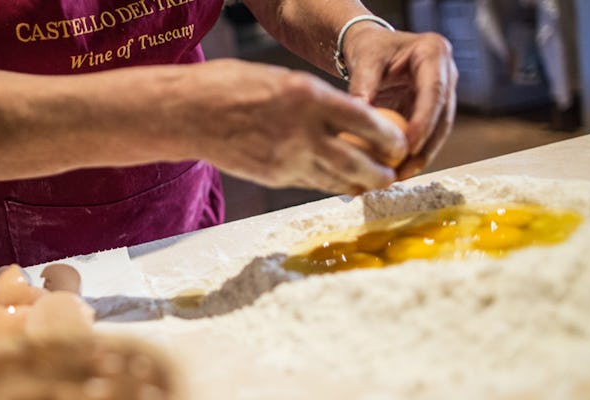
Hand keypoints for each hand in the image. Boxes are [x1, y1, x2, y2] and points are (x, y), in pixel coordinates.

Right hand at [179, 59, 407, 194]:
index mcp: (307, 97)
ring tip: (375, 184)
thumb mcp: (281, 80)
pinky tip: (341, 184)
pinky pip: (312, 183)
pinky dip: (331, 184)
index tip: (401, 142)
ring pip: (337, 179)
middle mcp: (302, 131)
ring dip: (360, 184)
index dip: (389, 137)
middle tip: (395, 173)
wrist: (188, 114)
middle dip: (382, 172)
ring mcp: (287, 158)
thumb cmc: (231, 87)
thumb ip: (314, 100)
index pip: (364, 121)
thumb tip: (346, 116)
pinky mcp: (273, 176)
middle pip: (357, 161)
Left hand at [343, 28, 457, 179]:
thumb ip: (363, 85)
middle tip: (404, 170)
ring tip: (399, 176)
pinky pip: (428, 135)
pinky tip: (397, 171)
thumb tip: (358, 115)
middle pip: (443, 115)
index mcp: (434, 52)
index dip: (425, 122)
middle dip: (426, 146)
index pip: (434, 92)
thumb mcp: (365, 60)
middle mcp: (446, 73)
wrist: (374, 47)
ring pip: (440, 130)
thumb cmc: (369, 48)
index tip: (409, 147)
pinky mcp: (434, 109)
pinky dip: (414, 153)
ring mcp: (444, 92)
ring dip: (422, 156)